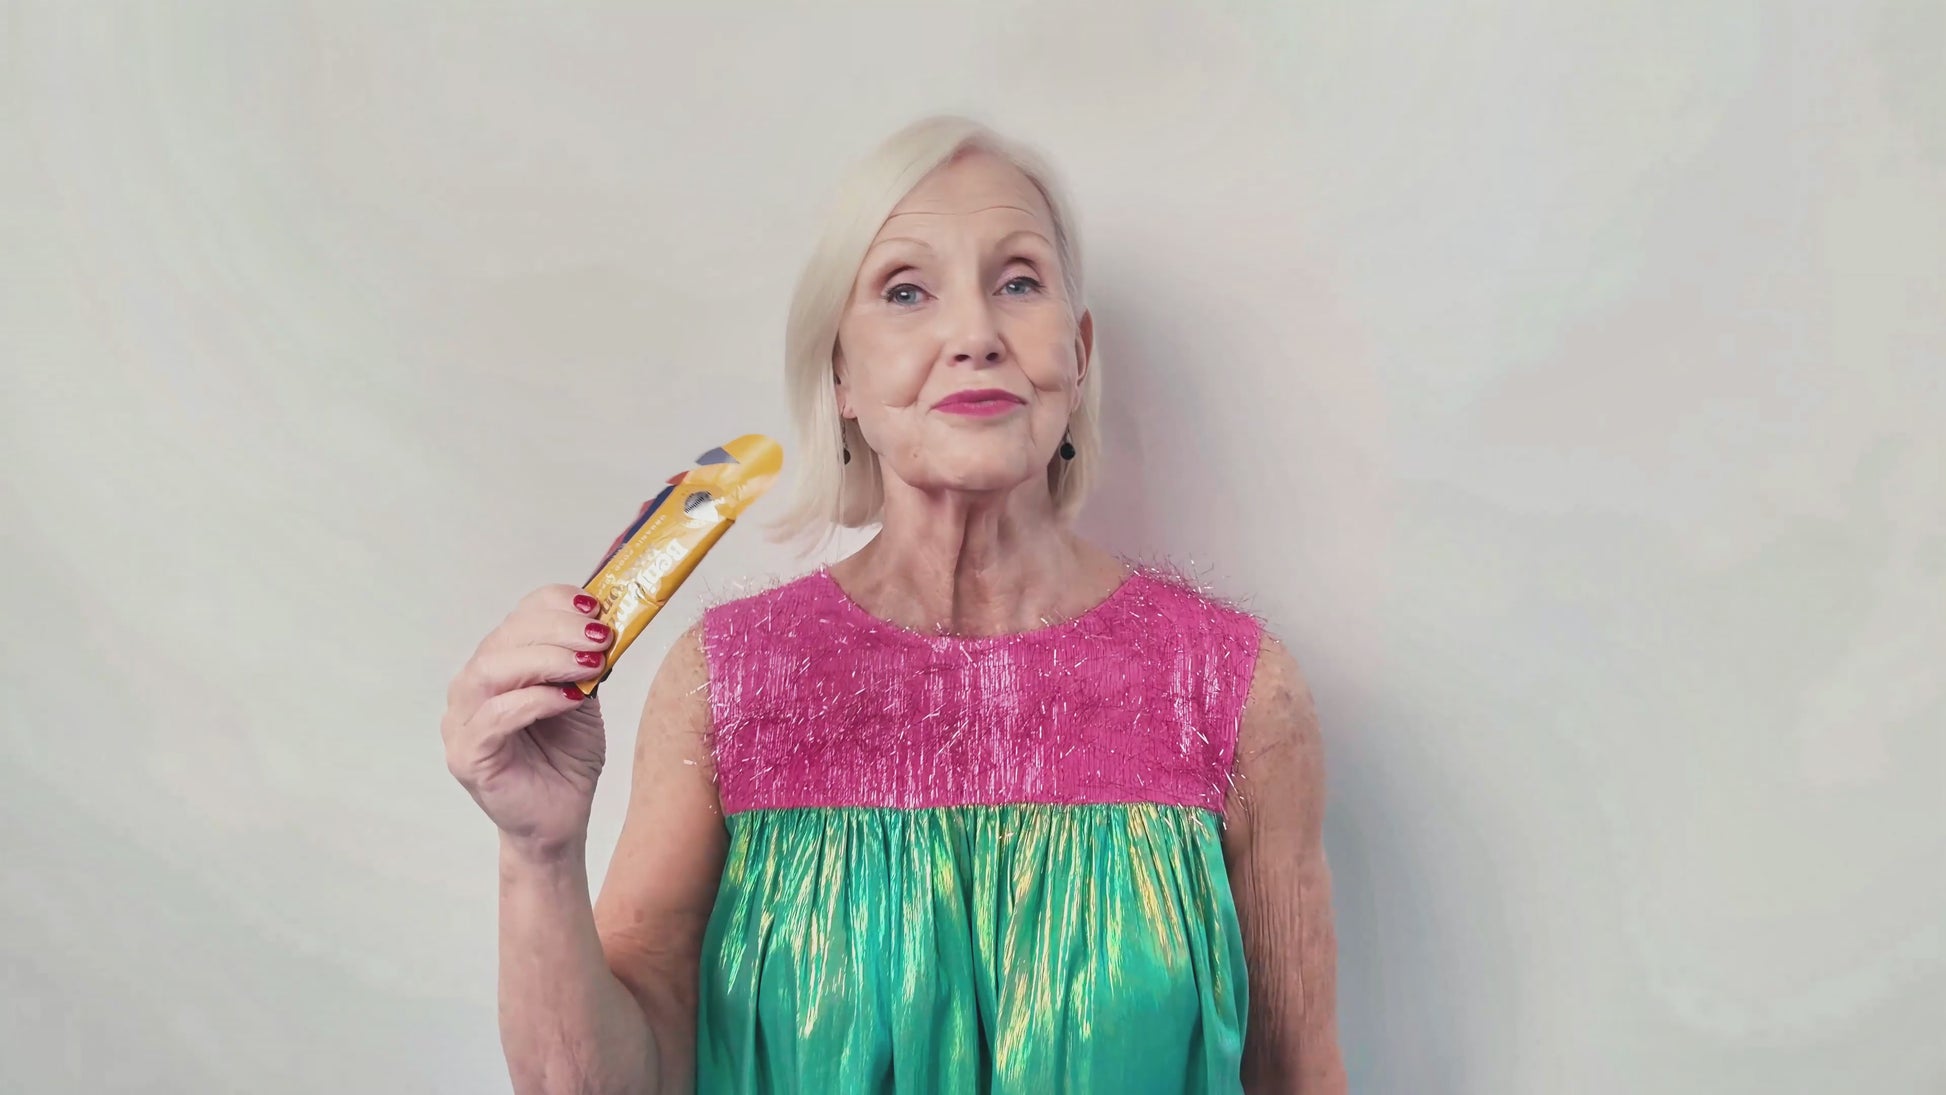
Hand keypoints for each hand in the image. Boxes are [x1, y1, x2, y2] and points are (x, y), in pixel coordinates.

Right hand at [442, 584, 615, 855]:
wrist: (559, 821)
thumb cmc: (565, 760)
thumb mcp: (582, 699)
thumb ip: (583, 663)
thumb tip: (604, 623)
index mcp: (497, 667)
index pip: (516, 618)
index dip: (555, 604)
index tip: (596, 608)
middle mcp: (471, 690)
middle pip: (502, 640)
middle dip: (557, 630)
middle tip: (599, 638)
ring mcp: (461, 723)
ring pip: (489, 671)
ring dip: (545, 659)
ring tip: (588, 665)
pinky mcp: (468, 757)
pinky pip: (493, 718)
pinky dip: (534, 700)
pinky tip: (569, 699)